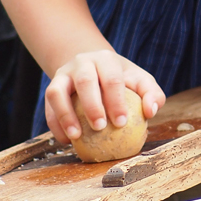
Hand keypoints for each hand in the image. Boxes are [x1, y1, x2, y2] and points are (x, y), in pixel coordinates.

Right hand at [44, 50, 165, 144]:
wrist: (94, 68)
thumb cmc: (122, 80)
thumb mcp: (140, 81)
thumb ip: (152, 94)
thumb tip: (151, 111)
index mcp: (106, 60)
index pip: (112, 78)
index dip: (116, 100)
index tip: (121, 122)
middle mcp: (82, 63)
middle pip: (85, 81)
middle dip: (92, 105)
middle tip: (100, 127)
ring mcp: (63, 74)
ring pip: (57, 91)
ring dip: (65, 114)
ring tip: (76, 136)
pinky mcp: (51, 88)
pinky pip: (48, 106)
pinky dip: (55, 124)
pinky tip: (66, 140)